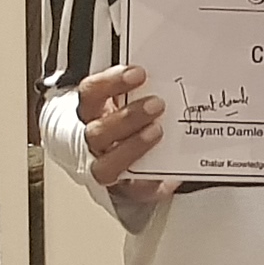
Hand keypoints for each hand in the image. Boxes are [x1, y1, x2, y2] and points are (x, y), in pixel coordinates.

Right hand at [75, 66, 173, 201]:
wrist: (118, 156)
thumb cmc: (126, 121)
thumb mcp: (128, 99)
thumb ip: (141, 89)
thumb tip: (172, 74)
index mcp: (90, 112)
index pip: (90, 94)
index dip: (111, 83)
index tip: (138, 73)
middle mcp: (92, 141)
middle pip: (97, 132)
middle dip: (127, 118)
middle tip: (156, 104)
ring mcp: (105, 167)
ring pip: (106, 166)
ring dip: (133, 148)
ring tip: (158, 132)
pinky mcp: (125, 190)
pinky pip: (136, 191)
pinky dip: (153, 185)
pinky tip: (171, 178)